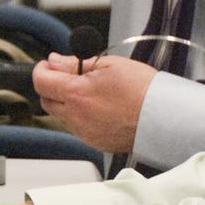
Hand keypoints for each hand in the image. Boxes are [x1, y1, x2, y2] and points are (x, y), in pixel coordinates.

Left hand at [33, 53, 156, 152]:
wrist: (163, 117)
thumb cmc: (142, 90)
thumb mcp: (108, 64)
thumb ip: (75, 63)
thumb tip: (56, 61)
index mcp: (77, 94)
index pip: (41, 82)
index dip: (41, 70)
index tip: (49, 65)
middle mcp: (76, 117)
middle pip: (46, 101)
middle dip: (51, 86)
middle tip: (67, 75)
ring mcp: (85, 132)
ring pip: (62, 116)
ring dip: (67, 102)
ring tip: (91, 91)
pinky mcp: (95, 142)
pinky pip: (77, 128)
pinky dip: (81, 116)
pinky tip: (100, 107)